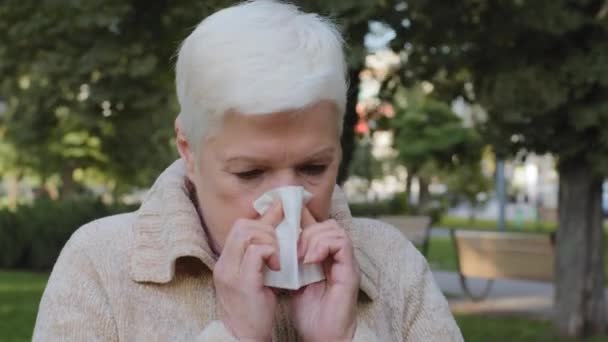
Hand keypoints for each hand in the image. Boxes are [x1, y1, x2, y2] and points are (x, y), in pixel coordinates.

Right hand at [213, 201, 282, 340]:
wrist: (244, 338)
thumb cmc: (254, 310)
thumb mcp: (257, 276)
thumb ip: (263, 253)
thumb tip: (278, 232)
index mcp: (226, 262)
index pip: (240, 226)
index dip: (263, 220)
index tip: (282, 217)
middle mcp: (224, 264)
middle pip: (243, 226)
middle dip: (267, 229)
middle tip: (280, 246)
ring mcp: (230, 273)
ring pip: (248, 234)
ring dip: (270, 241)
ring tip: (278, 258)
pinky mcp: (242, 281)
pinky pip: (256, 251)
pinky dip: (270, 253)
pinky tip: (277, 267)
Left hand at [291, 207, 359, 340]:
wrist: (322, 337)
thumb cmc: (310, 314)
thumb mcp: (294, 281)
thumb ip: (292, 262)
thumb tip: (277, 244)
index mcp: (327, 258)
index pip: (318, 226)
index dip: (301, 224)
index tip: (284, 234)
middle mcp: (339, 258)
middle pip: (327, 224)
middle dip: (305, 231)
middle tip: (292, 251)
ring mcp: (346, 263)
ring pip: (334, 229)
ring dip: (312, 239)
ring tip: (300, 258)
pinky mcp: (350, 271)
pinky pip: (341, 243)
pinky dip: (322, 246)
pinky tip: (309, 261)